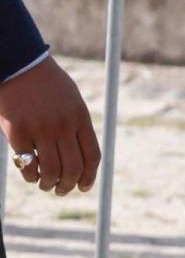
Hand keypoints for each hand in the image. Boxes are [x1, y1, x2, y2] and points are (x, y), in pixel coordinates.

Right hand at [0, 55, 100, 194]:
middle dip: (69, 185)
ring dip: (49, 184)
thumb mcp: (71, 100)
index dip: (89, 176)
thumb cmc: (47, 84)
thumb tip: (83, 156)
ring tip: (45, 185)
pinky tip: (30, 175)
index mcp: (80, 117)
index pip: (92, 156)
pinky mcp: (19, 134)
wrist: (20, 67)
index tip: (84, 187)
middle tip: (61, 190)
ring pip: (51, 172)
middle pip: (73, 169)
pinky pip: (27, 166)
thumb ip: (77, 125)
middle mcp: (63, 126)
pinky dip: (30, 176)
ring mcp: (41, 131)